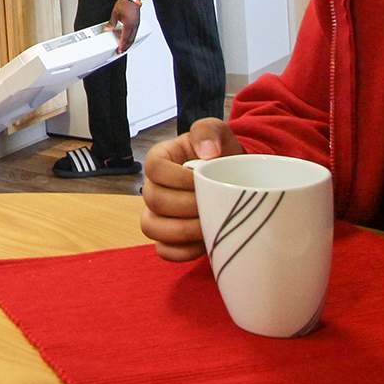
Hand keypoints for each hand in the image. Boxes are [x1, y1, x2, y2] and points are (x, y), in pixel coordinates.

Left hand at [110, 0, 140, 53]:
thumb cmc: (125, 3)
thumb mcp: (115, 13)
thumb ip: (111, 23)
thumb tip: (108, 29)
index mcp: (128, 24)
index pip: (124, 38)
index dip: (122, 45)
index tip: (119, 50)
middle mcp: (134, 25)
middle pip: (131, 40)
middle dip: (126, 47)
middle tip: (121, 51)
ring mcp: (137, 24)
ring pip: (134, 37)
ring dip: (129, 43)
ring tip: (125, 46)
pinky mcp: (137, 22)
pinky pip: (135, 32)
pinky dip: (131, 37)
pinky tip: (128, 38)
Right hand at [140, 118, 245, 261]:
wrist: (232, 179)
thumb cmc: (221, 155)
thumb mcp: (217, 132)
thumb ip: (209, 131)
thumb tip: (207, 152)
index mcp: (158, 160)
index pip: (154, 169)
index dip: (178, 177)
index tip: (204, 180)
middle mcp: (151, 188)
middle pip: (154, 200)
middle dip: (187, 206)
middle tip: (214, 205)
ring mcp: (156, 214)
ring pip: (152, 228)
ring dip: (183, 230)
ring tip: (210, 225)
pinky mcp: (166, 238)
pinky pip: (164, 250)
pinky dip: (183, 251)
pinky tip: (204, 243)